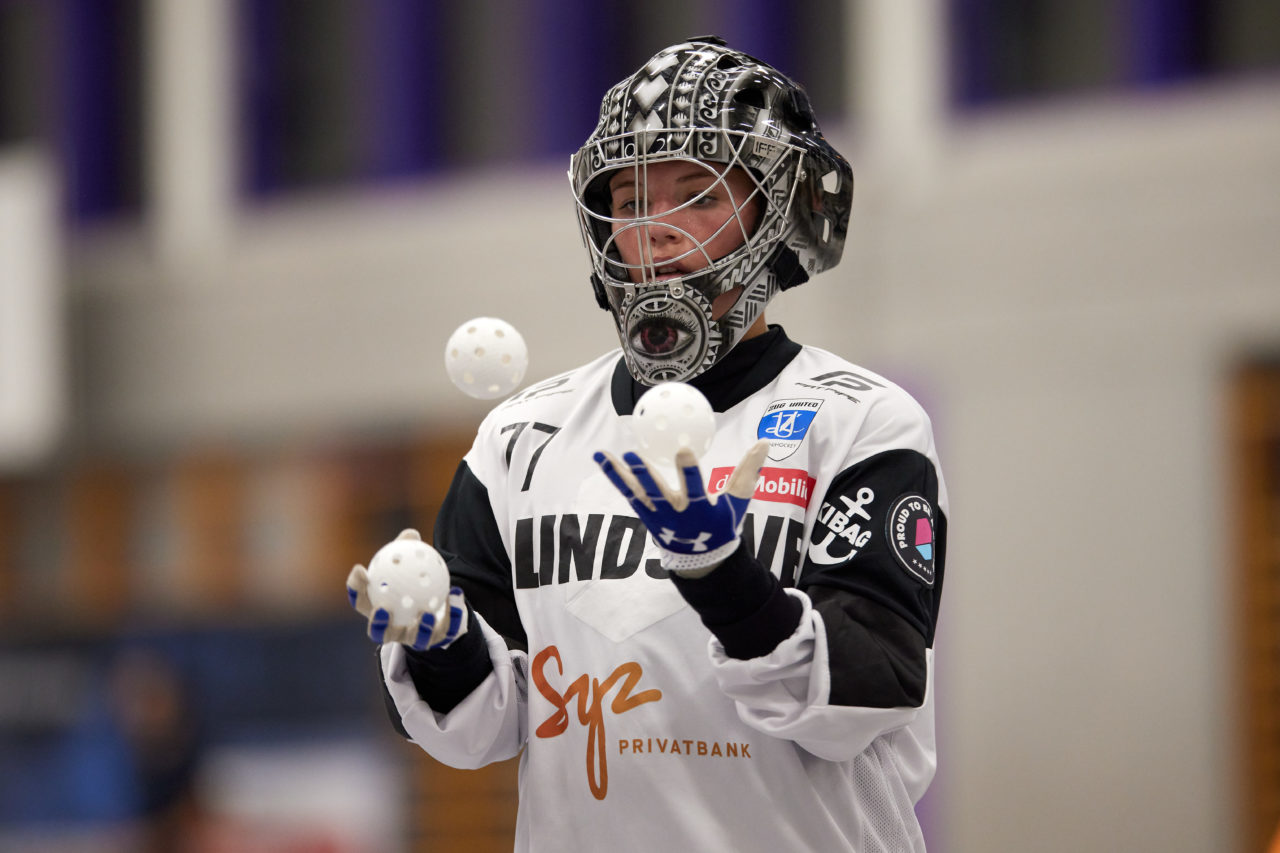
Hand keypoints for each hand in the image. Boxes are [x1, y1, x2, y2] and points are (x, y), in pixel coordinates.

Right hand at [346, 532, 467, 649]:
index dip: (355, 589)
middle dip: (377, 624)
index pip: (360, 602)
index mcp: (377, 609)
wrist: (436, 601)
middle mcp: (391, 628)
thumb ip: (408, 550)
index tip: (361, 569)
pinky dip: (452, 616)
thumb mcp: (410, 563)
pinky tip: (456, 597)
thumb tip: (410, 534)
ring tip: (426, 614)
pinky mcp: (436, 640)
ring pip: (413, 640)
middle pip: (378, 632)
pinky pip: (445, 630)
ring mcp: (412, 637)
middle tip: (383, 608)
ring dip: (419, 629)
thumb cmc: (413, 579)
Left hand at [593, 440, 768, 576]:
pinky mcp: (643, 513)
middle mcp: (674, 514)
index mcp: (699, 511)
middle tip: (632, 454)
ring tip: (606, 454)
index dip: (688, 471)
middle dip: (644, 475)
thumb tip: (765, 441)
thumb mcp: (737, 502)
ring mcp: (655, 515)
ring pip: (635, 492)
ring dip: (620, 473)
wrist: (699, 559)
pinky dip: (614, 474)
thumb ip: (749, 471)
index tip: (683, 450)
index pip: (694, 489)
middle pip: (656, 492)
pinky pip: (626, 491)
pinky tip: (600, 456)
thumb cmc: (720, 525)